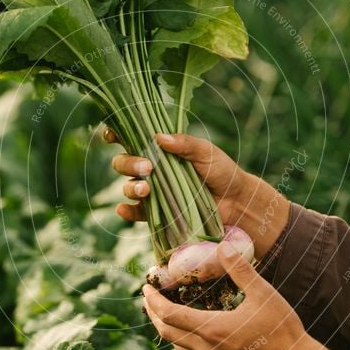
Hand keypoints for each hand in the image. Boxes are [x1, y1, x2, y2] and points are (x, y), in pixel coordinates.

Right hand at [105, 130, 289, 258]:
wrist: (236, 202)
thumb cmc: (222, 171)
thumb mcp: (206, 152)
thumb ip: (185, 143)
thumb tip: (159, 137)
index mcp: (160, 149)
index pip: (131, 139)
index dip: (116, 135)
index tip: (113, 135)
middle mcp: (151, 169)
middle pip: (123, 162)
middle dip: (128, 163)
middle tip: (148, 167)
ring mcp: (152, 192)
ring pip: (127, 187)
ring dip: (131, 187)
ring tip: (146, 190)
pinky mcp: (156, 214)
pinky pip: (135, 213)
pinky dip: (126, 212)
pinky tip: (124, 209)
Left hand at [142, 241, 331, 349]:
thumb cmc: (283, 329)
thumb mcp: (264, 294)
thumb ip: (240, 270)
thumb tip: (222, 246)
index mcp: (212, 329)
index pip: (169, 315)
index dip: (153, 301)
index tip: (144, 288)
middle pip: (167, 332)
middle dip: (154, 314)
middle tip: (148, 298)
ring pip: (178, 347)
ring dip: (167, 329)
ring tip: (163, 313)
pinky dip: (183, 342)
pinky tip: (190, 333)